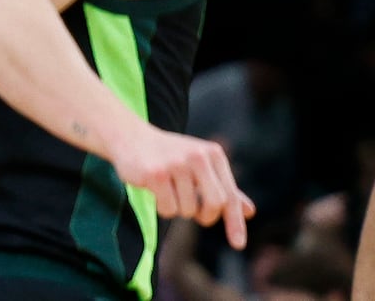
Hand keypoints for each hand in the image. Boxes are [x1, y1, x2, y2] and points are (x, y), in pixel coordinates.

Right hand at [110, 127, 255, 249]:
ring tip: (168, 190)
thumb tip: (249, 212)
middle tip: (196, 214)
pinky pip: (167, 209)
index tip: (238, 244)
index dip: (234, 222)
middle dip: (205, 216)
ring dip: (178, 208)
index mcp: (213, 154)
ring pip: (187, 210)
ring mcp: (175, 164)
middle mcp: (197, 157)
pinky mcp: (154, 174)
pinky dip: (162, 207)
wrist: (130, 137)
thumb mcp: (201, 166)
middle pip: (214, 204)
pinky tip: (154, 189)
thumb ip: (223, 188)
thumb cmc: (170, 155)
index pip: (230, 195)